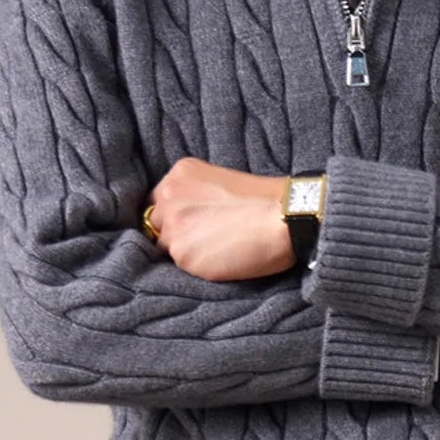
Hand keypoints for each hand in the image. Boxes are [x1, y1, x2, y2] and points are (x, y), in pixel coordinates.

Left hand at [145, 159, 295, 280]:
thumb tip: (186, 216)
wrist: (283, 218)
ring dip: (186, 250)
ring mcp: (173, 225)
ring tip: (218, 248)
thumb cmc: (264, 200)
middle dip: (177, 232)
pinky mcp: (181, 253)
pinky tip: (221, 258)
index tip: (195, 222)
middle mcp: (170, 195)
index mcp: (180, 173)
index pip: (160, 200)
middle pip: (157, 223)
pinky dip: (197, 266)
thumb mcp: (221, 180)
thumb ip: (195, 193)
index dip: (176, 214)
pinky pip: (180, 266)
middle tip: (208, 237)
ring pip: (166, 246)